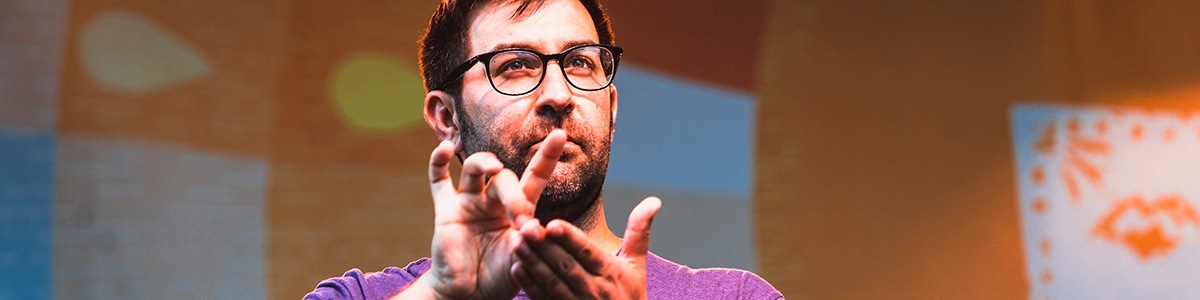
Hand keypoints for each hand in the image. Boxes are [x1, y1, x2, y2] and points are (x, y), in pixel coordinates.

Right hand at [410, 130, 567, 299]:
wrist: (469, 294)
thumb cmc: (500, 277)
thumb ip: (528, 244)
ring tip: (493, 167)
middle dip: (513, 194)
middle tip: (520, 219)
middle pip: (504, 178)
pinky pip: (439, 180)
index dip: (547, 156)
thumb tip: (532, 228)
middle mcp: (494, 200)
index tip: (560, 135)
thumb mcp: (522, 262)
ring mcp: (469, 202)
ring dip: (484, 163)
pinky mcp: (446, 210)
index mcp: (519, 210)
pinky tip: (446, 149)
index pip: (535, 176)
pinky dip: (438, 162)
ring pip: (475, 169)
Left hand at [511, 197, 662, 299]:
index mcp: (611, 273)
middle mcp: (595, 290)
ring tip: (517, 243)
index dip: (570, 239)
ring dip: (533, 263)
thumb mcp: (637, 266)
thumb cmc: (629, 296)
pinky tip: (517, 268)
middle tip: (525, 228)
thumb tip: (654, 200)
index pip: (588, 252)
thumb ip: (639, 232)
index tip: (552, 224)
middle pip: (566, 266)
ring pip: (552, 283)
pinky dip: (529, 285)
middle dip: (544, 247)